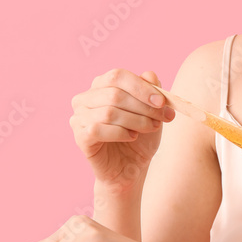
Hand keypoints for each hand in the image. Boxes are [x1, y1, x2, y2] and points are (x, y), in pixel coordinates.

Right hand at [69, 69, 175, 192]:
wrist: (131, 167)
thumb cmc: (140, 136)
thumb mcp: (152, 111)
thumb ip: (151, 90)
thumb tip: (150, 75)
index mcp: (101, 85)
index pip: (117, 76)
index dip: (141, 87)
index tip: (161, 102)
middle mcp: (85, 98)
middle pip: (115, 95)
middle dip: (143, 107)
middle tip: (162, 117)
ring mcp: (79, 117)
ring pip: (109, 113)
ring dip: (136, 121)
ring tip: (150, 128)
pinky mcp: (80, 137)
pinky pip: (98, 130)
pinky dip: (121, 133)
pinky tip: (132, 137)